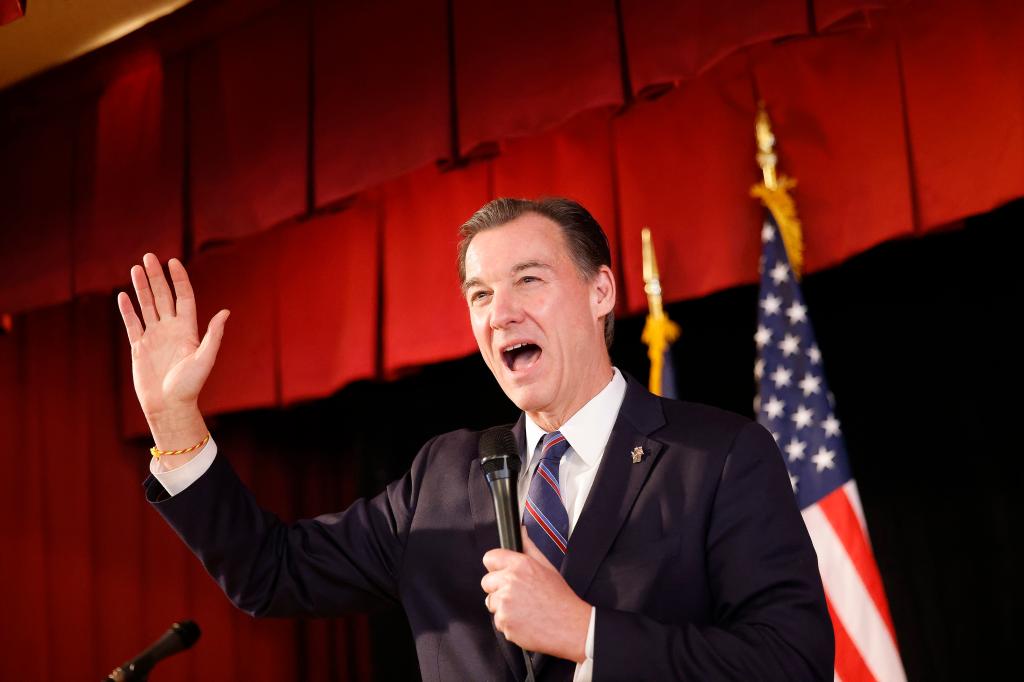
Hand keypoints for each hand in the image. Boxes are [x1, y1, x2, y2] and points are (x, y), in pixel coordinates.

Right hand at [117, 253, 228, 451]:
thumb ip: (214, 335)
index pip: (183, 297)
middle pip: (163, 296)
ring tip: (135, 268)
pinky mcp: (139, 347)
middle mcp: (171, 329)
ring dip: (141, 288)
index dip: (179, 279)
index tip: (173, 262)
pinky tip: (123, 295)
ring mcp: (155, 337)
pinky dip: (127, 310)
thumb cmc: (190, 386)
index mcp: (188, 329)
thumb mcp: (205, 359)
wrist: (170, 406)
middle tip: (148, 257)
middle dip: (156, 277)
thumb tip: (226, 312)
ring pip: (147, 306)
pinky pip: (132, 324)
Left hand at [481, 531, 590, 662]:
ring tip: (524, 609)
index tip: (500, 572)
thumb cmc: (560, 598)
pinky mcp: (504, 621)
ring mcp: (505, 602)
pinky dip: (508, 623)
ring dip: (503, 607)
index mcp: (520, 565)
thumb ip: (529, 547)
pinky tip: (524, 620)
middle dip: (498, 588)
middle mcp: (510, 581)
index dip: (495, 566)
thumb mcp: (547, 567)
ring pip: (491, 603)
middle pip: (486, 582)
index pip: (490, 558)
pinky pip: (498, 621)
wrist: (569, 626)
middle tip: (517, 595)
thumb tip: (521, 531)